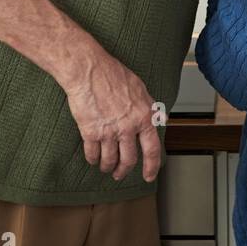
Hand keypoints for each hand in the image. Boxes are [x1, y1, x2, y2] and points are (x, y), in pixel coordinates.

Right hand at [62, 50, 162, 182]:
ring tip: (105, 167)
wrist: (88, 70)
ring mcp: (109, 131)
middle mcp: (128, 127)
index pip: (152, 149)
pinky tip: (93, 158)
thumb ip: (148, 106)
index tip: (149, 176)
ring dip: (107, 166)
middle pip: (129, 160)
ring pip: (109, 160)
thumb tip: (158, 119)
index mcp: (144, 116)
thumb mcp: (140, 88)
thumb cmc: (112, 74)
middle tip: (119, 174)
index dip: (151, 166)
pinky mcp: (90, 132)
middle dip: (123, 171)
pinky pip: (92, 153)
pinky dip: (93, 159)